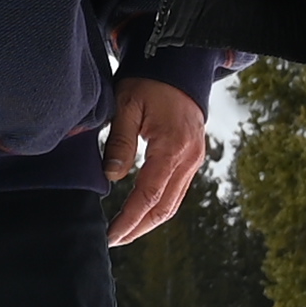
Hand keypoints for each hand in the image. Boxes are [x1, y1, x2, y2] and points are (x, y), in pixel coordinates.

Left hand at [102, 77, 211, 247]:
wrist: (180, 66)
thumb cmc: (150, 81)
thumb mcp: (127, 104)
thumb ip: (119, 142)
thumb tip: (111, 177)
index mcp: (172, 148)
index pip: (149, 195)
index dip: (130, 219)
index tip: (112, 235)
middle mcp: (188, 159)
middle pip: (165, 208)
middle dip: (139, 228)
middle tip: (115, 240)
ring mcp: (194, 160)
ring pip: (173, 203)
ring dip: (149, 221)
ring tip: (124, 231)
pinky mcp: (192, 157)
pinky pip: (177, 190)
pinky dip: (159, 205)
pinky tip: (140, 210)